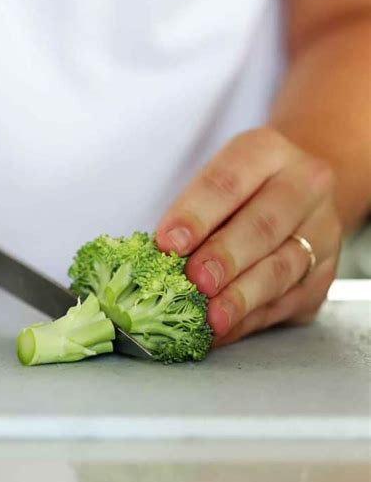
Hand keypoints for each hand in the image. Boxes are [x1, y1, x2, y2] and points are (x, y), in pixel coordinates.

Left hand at [156, 127, 341, 345]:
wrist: (300, 194)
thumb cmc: (244, 190)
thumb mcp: (217, 181)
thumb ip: (191, 216)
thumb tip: (158, 260)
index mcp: (267, 152)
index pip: (229, 181)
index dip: (196, 214)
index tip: (168, 243)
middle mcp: (304, 186)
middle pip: (263, 225)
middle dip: (226, 257)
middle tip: (196, 281)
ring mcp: (321, 231)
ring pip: (282, 267)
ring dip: (242, 296)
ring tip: (212, 316)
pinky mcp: (322, 274)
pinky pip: (286, 301)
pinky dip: (250, 319)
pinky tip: (224, 329)